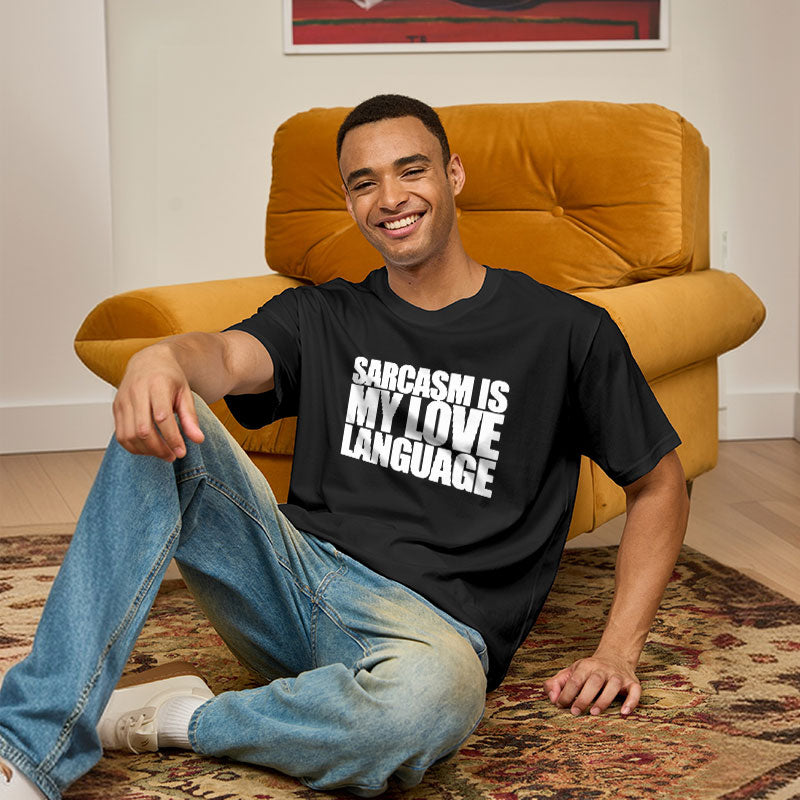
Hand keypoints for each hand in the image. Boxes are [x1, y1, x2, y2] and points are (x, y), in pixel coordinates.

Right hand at [113, 344, 204, 461]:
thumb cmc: (169, 378)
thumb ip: (191, 417)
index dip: (172, 438)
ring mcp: (123, 400)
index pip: (162, 417)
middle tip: (173, 455)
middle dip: (159, 448)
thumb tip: (198, 440)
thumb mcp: (186, 393)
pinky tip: (148, 448)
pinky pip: (121, 435)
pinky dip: (134, 447)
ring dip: (146, 451)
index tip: (182, 452)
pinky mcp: (116, 408)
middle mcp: (136, 392)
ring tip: (163, 453)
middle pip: (143, 430)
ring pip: (130, 435)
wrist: (148, 362)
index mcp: (157, 385)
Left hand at [543, 651, 640, 717]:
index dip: (566, 693)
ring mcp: (618, 676)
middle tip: (575, 712)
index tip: (561, 705)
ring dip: (604, 699)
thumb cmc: (588, 670)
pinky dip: (631, 702)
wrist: (615, 656)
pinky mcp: (632, 683)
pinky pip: (635, 691)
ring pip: (613, 685)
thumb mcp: (570, 672)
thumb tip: (552, 698)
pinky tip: (624, 713)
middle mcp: (603, 669)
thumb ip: (556, 683)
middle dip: (583, 697)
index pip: (575, 679)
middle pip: (594, 681)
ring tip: (594, 712)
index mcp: (585, 666)